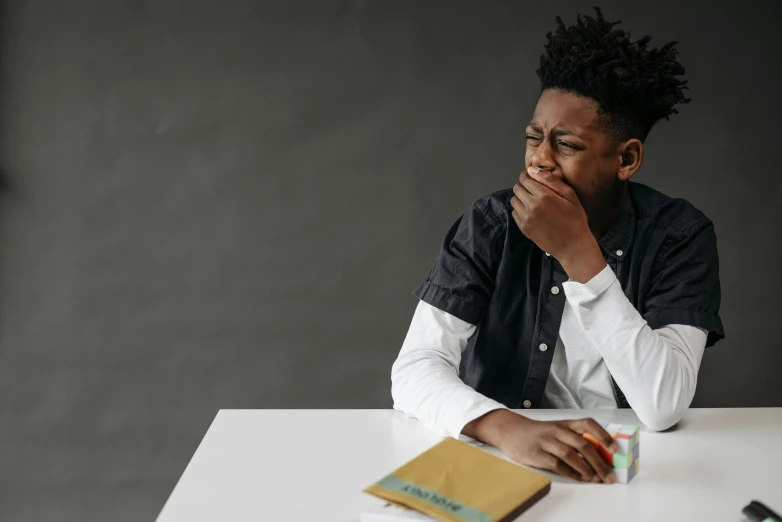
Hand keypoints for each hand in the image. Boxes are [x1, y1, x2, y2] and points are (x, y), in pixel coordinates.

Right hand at [464, 410, 617, 482]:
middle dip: (599, 462)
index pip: (588, 424)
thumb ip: (574, 438)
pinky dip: (572, 473)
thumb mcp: (556, 429)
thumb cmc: (538, 432)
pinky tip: (580, 479)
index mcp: (564, 423)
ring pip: (571, 455)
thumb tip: (601, 455)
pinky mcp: (537, 455)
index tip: (615, 449)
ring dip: (587, 469)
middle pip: (583, 444)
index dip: (603, 436)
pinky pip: (558, 465)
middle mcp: (557, 430)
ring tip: (596, 479)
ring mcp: (546, 442)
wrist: (510, 431)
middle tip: (609, 475)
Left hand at [510, 169, 604, 282]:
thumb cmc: (575, 219)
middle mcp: (531, 206)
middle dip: (524, 186)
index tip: (533, 178)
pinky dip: (520, 210)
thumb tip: (532, 170)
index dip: (528, 176)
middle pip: (517, 188)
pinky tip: (532, 212)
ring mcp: (525, 218)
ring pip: (514, 200)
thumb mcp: (570, 195)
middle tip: (534, 190)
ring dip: (521, 197)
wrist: (572, 246)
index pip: (525, 179)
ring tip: (533, 201)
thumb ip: (550, 180)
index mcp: (543, 196)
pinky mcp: (523, 228)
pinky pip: (514, 213)